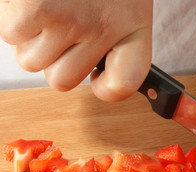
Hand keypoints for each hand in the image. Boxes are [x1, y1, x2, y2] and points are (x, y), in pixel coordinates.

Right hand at [0, 0, 152, 101]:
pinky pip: (12, 35)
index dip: (108, 88)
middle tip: (62, 24)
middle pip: (61, 80)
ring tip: (49, 3)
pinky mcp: (34, 8)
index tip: (99, 79)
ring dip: (33, 36)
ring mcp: (69, 19)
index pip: (125, 82)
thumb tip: (98, 79)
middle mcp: (104, 28)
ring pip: (31, 60)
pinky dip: (16, 17)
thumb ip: (116, 41)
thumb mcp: (124, 2)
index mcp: (132, 25)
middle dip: (56, 57)